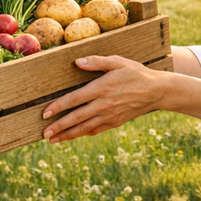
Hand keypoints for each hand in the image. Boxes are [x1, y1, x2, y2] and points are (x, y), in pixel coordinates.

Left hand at [42, 55, 163, 142]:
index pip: (74, 99)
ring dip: (67, 134)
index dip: (58, 107)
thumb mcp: (118, 61)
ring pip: (84, 128)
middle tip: (44, 133)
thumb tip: (77, 62)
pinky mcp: (115, 122)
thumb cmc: (135, 72)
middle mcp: (104, 104)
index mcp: (102, 88)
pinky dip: (83, 134)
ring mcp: (109, 116)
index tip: (45, 113)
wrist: (156, 91)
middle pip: (76, 118)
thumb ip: (97, 61)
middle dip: (59, 127)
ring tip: (53, 139)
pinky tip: (74, 135)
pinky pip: (96, 130)